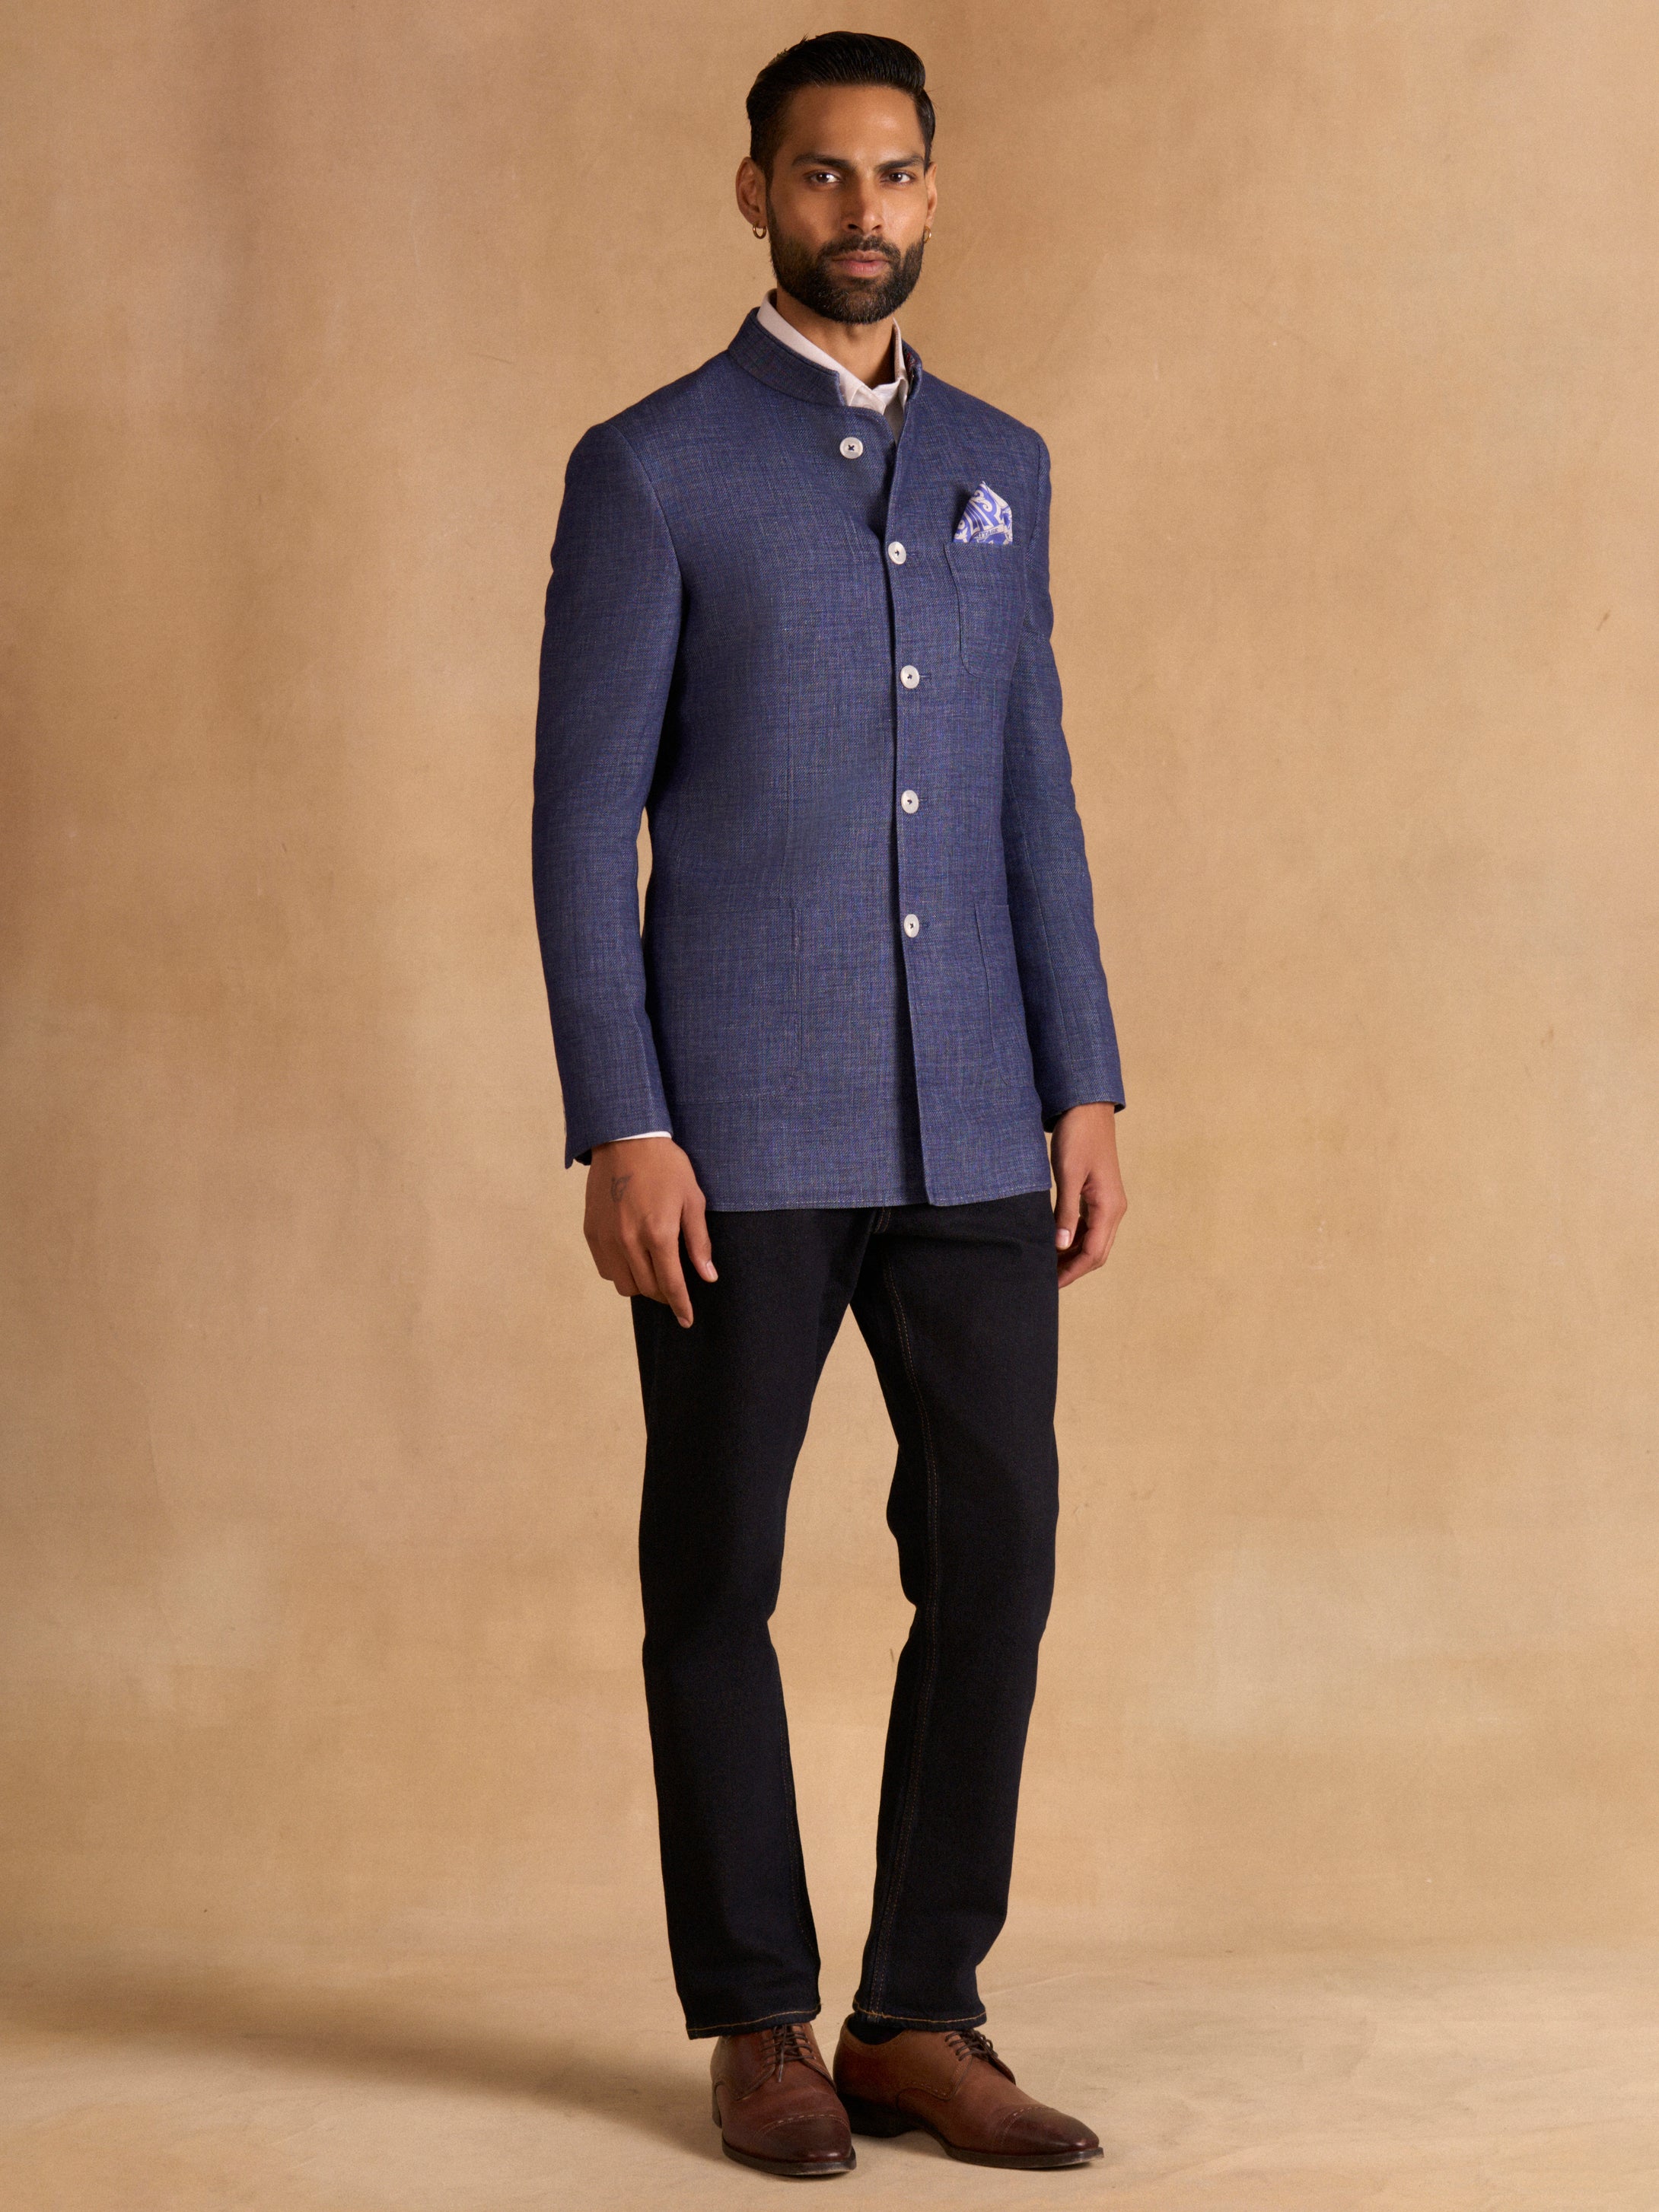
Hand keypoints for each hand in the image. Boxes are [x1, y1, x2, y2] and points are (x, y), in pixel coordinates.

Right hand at [584, 1137, 715, 1327]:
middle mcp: (628, 1241)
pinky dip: (620, 1271)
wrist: (625, 1139)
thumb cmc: (666, 1167)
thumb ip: (699, 1242)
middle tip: (675, 1287)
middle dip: (664, 1295)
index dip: (681, 1306)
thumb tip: (707, 1276)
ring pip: (623, 1284)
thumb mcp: (692, 1199)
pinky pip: (605, 1268)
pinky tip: (632, 1259)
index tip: (687, 1320)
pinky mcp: (591, 1232)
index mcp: (658, 1234)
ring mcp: (606, 1238)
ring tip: (653, 1271)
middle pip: (647, 1289)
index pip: (671, 1284)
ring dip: (641, 1285)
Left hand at [1050, 1102, 1126, 1288]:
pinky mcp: (1099, 1196)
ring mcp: (1108, 1203)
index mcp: (1109, 1207)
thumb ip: (1065, 1213)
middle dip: (1073, 1269)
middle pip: (1097, 1253)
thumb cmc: (1077, 1137)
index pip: (1093, 1253)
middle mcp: (1114, 1209)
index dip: (1071, 1272)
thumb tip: (1060, 1246)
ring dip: (1073, 1256)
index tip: (1049, 1284)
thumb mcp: (1068, 1176)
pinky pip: (1089, 1227)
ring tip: (1046, 1264)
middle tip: (1044, 1280)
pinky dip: (1074, 1239)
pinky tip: (1055, 1243)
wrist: (1086, 1109)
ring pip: (1093, 1241)